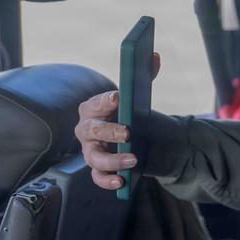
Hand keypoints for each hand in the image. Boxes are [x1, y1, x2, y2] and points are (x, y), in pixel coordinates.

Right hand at [75, 52, 160, 189]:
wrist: (130, 135)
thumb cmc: (126, 112)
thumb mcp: (135, 97)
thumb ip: (144, 75)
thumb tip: (153, 57)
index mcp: (93, 109)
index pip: (95, 103)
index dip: (106, 100)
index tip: (119, 97)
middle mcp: (86, 130)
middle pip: (92, 131)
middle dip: (109, 131)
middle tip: (128, 133)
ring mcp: (90, 150)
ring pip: (94, 158)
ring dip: (112, 160)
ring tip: (133, 160)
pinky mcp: (99, 168)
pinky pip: (98, 177)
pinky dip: (107, 181)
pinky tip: (121, 182)